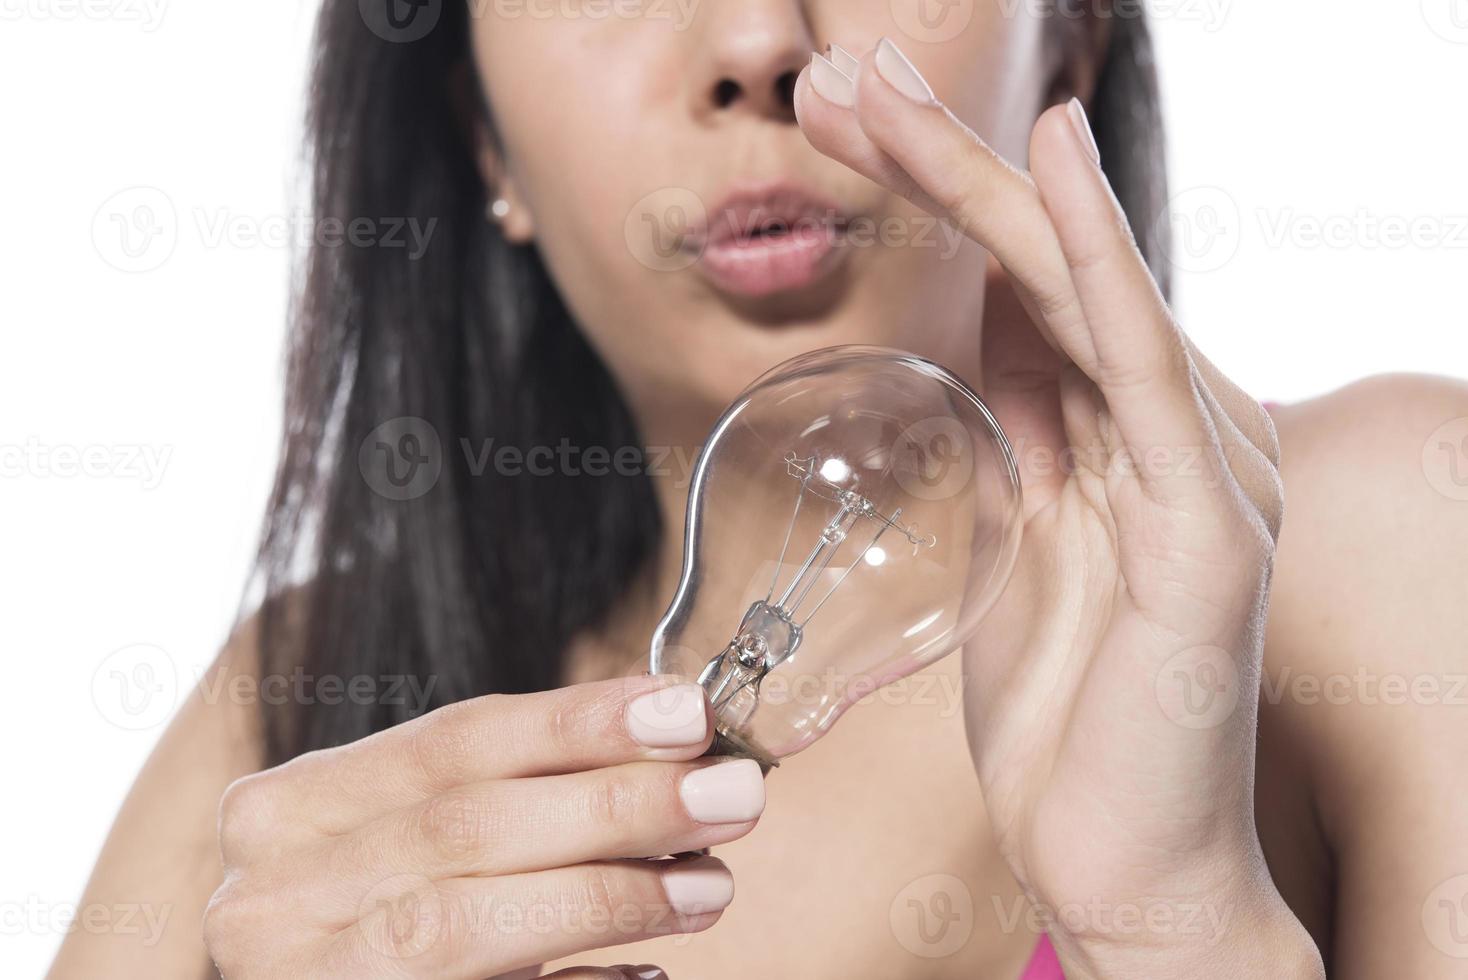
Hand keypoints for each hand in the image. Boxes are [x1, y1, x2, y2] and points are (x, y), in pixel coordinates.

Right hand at [203, 678, 763, 978]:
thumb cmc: (379, 916)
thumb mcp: (418, 838)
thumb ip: (520, 795)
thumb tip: (681, 749)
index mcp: (291, 810)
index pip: (452, 740)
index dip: (577, 722)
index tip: (687, 711)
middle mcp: (274, 892)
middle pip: (464, 826)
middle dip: (614, 804)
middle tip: (732, 794)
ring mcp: (300, 978)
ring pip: (460, 924)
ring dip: (606, 896)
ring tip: (710, 886)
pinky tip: (644, 973)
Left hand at [797, 40, 1319, 977]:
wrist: (1124, 865)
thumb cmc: (1067, 725)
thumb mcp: (1004, 558)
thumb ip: (1002, 448)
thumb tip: (963, 346)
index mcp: (1115, 443)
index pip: (1019, 290)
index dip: (936, 201)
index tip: (843, 131)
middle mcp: (1166, 436)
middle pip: (1041, 266)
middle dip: (938, 164)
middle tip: (842, 77)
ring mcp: (1197, 474)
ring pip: (1078, 289)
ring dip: (980, 179)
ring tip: (885, 94)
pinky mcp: (1208, 532)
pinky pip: (1143, 367)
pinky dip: (1098, 257)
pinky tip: (1048, 159)